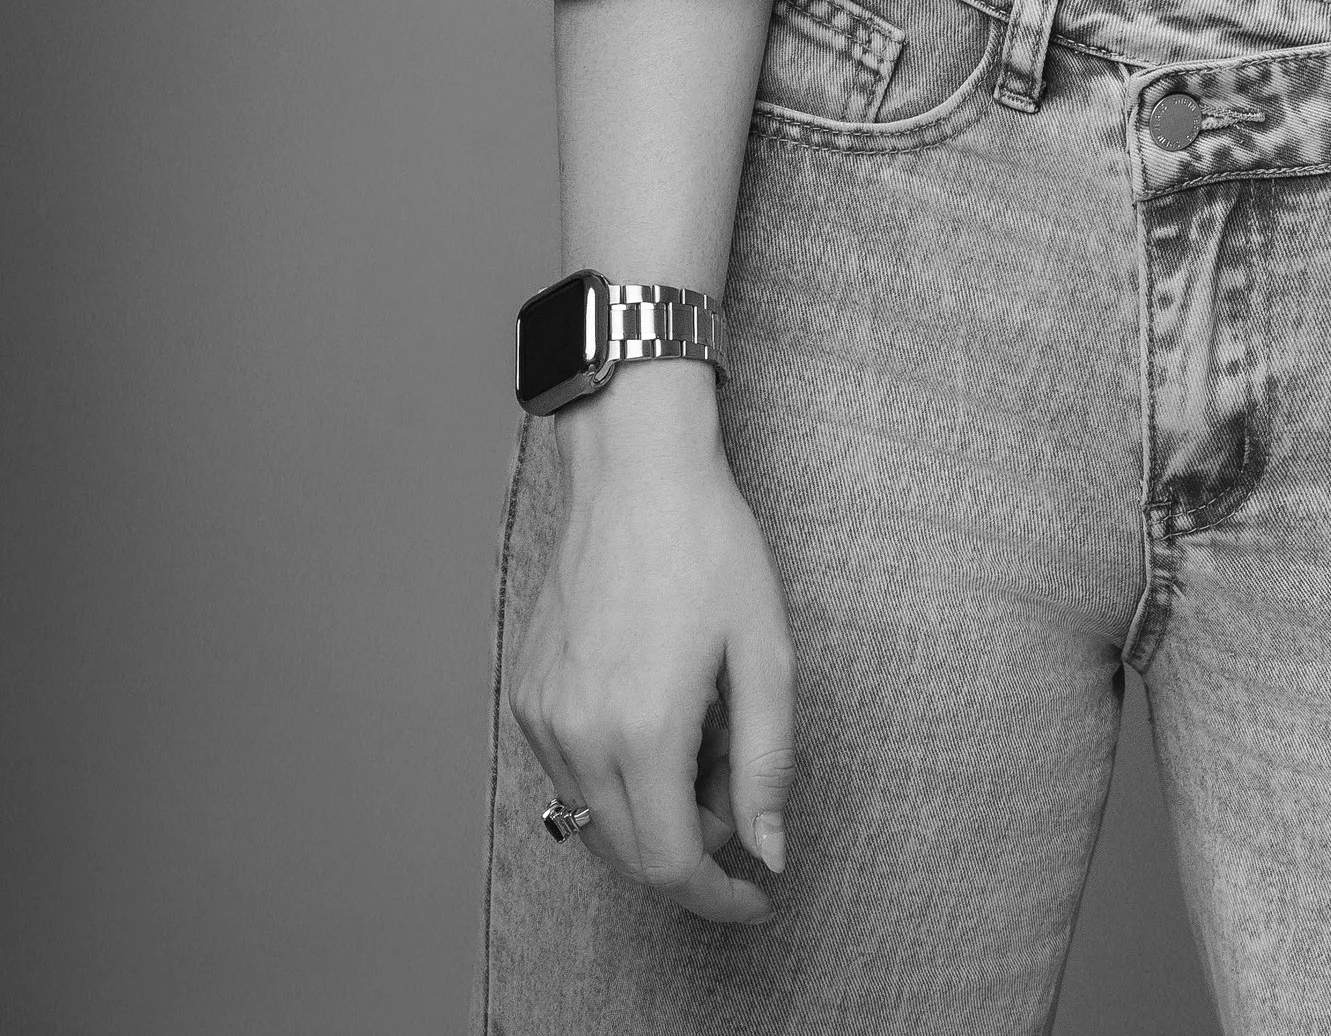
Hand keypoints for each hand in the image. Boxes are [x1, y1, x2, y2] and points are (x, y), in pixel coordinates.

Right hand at [507, 367, 795, 919]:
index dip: (718, 896)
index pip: (673, 866)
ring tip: (700, 732)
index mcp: (644, 731)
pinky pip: (569, 774)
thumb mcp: (765, 651)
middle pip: (632, 856)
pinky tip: (654, 712)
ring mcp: (543, 718)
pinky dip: (615, 775)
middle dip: (694, 850)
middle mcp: (580, 737)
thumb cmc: (709, 547)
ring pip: (596, 821)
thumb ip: (766, 762)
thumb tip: (767, 851)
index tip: (755, 896)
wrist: (635, 471)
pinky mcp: (525, 696)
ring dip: (653, 812)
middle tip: (737, 790)